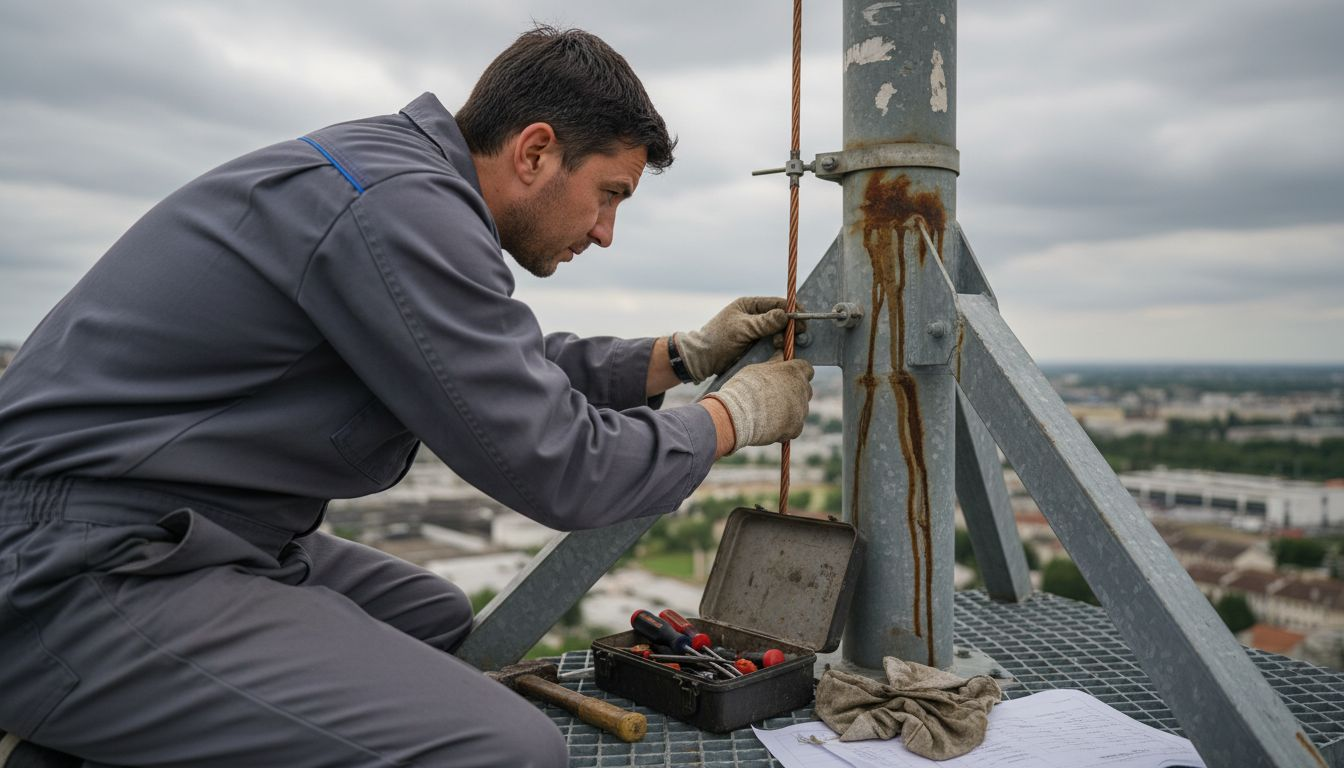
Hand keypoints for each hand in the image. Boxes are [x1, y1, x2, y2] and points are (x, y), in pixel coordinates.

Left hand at [676, 297, 793, 381]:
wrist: (702, 360)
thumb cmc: (718, 339)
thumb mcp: (742, 328)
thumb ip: (764, 322)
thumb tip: (785, 314)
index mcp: (749, 305)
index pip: (776, 303)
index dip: (791, 310)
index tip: (802, 318)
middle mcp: (755, 317)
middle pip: (780, 318)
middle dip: (790, 326)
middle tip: (798, 335)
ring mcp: (756, 332)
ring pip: (778, 332)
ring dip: (784, 338)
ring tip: (781, 346)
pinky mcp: (756, 346)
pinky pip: (772, 345)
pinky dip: (779, 347)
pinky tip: (782, 352)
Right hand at [704, 355, 813, 451]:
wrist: (738, 415)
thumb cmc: (744, 388)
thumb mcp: (756, 369)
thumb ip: (773, 363)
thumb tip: (780, 355)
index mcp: (793, 371)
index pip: (806, 368)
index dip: (797, 372)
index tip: (787, 376)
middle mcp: (802, 390)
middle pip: (805, 389)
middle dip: (794, 391)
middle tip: (775, 395)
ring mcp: (800, 410)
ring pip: (800, 409)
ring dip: (789, 410)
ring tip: (768, 413)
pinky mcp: (795, 428)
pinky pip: (795, 427)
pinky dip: (786, 427)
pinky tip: (771, 426)